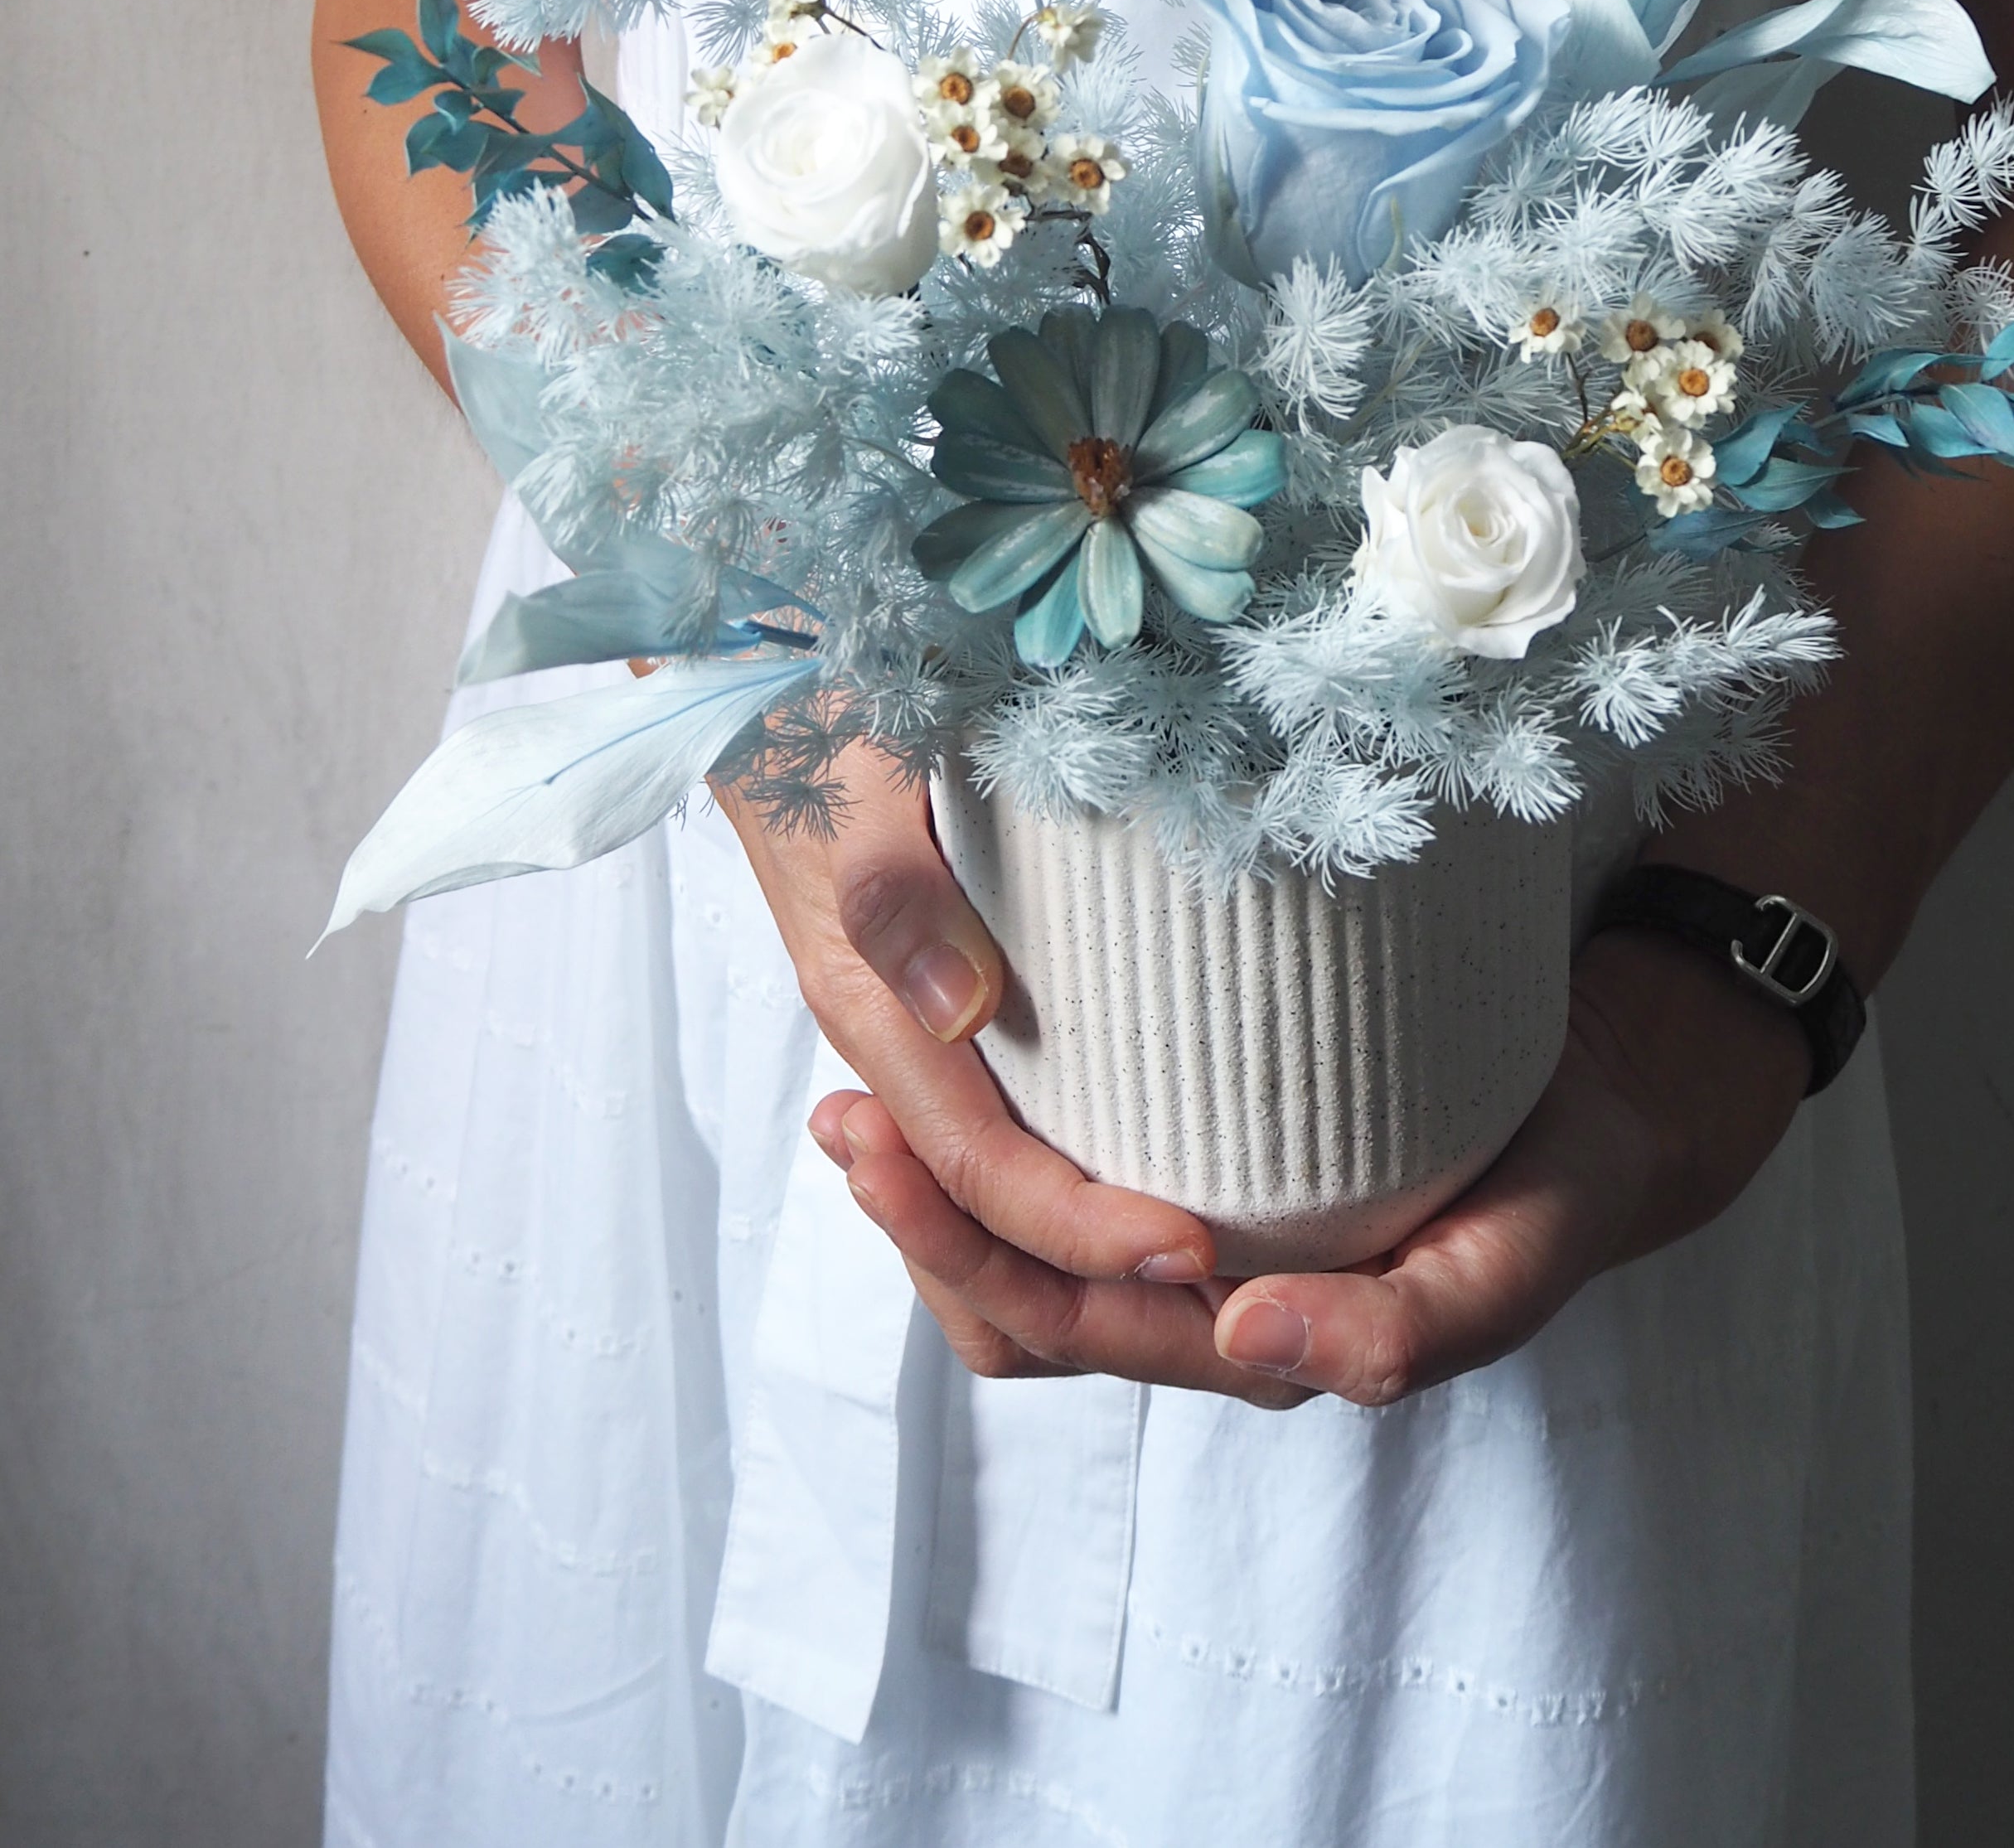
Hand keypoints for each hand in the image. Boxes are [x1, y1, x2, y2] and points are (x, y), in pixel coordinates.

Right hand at [722, 749, 1314, 1410]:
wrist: (778, 704)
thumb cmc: (839, 727)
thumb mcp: (868, 784)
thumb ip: (896, 890)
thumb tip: (956, 1012)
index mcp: (870, 1012)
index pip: (980, 1169)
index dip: (1081, 1228)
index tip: (1194, 1249)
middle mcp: (886, 1063)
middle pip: (976, 1252)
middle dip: (1096, 1302)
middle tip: (1235, 1308)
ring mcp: (907, 1066)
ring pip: (974, 1244)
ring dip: (1077, 1290)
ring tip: (1208, 1293)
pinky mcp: (937, 1051)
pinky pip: (986, 1184)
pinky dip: (1056, 1235)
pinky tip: (1143, 1213)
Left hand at [736, 752, 1814, 1407]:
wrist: (1613, 1106)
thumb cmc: (1556, 1186)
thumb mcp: (1509, 1260)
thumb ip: (1409, 1324)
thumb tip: (1252, 1340)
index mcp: (1259, 1335)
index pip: (1073, 1322)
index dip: (970, 1253)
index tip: (888, 1152)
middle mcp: (1211, 1298)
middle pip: (1024, 1295)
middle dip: (919, 1217)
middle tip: (837, 1117)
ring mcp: (1208, 1231)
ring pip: (1034, 1248)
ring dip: (938, 1183)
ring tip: (851, 1095)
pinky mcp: (1219, 1153)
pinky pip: (1082, 1168)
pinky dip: (1003, 1128)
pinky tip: (954, 1045)